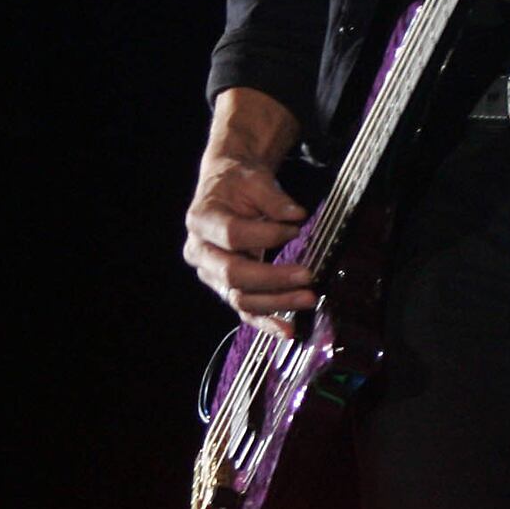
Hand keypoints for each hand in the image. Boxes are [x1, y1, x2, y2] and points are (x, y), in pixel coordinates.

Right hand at [184, 156, 315, 338]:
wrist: (227, 188)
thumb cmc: (240, 183)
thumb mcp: (254, 178)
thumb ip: (274, 197)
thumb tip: (296, 215)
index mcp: (201, 221)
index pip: (232, 234)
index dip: (266, 234)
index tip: (297, 227)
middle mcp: (201, 252)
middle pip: (233, 273)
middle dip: (273, 278)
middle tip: (308, 275)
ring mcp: (212, 274)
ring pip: (240, 297)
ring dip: (276, 303)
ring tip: (308, 300)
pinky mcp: (227, 287)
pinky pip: (245, 310)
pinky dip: (266, 322)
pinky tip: (289, 329)